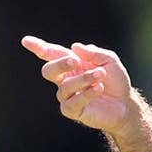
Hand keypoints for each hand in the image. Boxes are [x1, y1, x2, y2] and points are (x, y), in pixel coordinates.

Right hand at [21, 35, 135, 136]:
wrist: (125, 104)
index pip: (51, 54)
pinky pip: (72, 102)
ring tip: (100, 75)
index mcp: (70, 64)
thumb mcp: (110, 62)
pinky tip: (98, 88)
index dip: (38, 48)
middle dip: (59, 64)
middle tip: (75, 61)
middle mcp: (64, 79)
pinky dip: (86, 93)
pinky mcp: (73, 111)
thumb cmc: (115, 81)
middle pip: (48, 70)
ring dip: (83, 79)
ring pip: (65, 86)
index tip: (26, 41)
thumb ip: (94, 53)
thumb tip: (75, 47)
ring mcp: (67, 96)